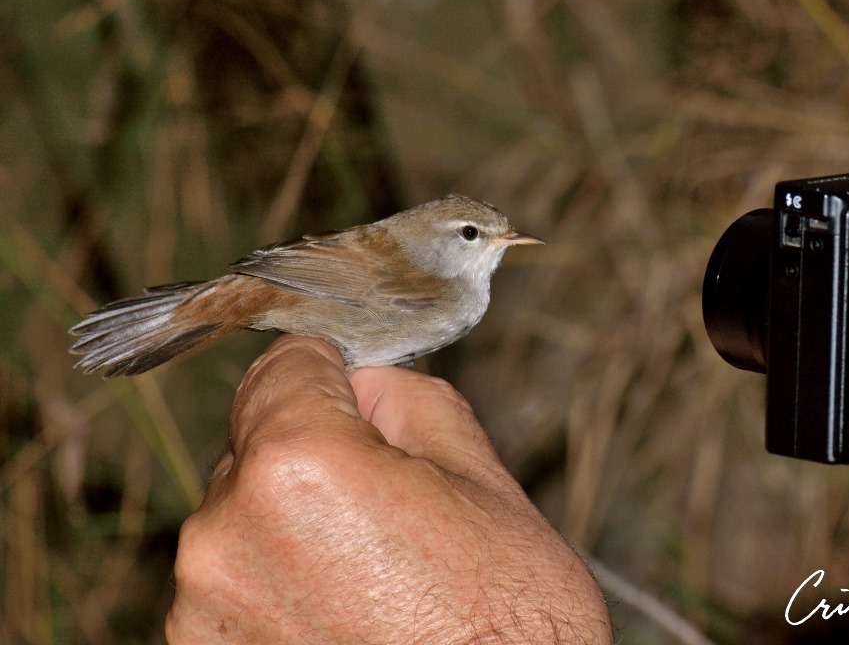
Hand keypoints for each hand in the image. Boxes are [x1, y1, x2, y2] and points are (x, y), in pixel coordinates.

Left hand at [165, 335, 611, 643]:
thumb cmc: (509, 628)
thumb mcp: (487, 485)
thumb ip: (413, 404)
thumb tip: (368, 382)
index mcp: (299, 467)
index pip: (284, 366)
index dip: (332, 372)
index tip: (358, 394)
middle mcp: (224, 533)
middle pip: (259, 446)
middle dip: (314, 456)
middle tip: (391, 507)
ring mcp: (202, 608)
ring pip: (243, 519)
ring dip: (290, 527)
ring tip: (372, 579)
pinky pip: (234, 584)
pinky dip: (275, 586)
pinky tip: (342, 616)